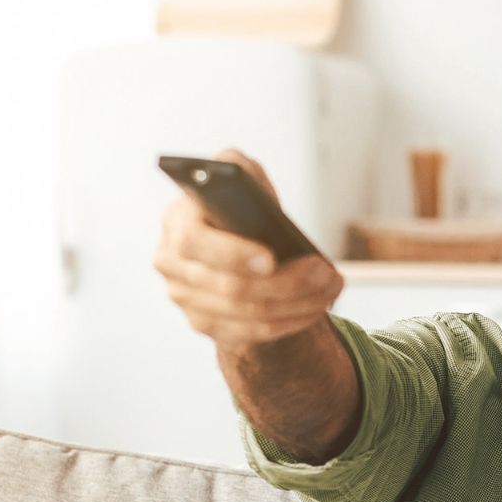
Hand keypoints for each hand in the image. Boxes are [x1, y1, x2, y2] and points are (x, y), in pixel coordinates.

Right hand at [153, 149, 345, 352]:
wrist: (236, 240)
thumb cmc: (240, 204)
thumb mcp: (239, 175)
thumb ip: (235, 168)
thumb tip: (241, 178)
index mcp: (176, 222)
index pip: (194, 244)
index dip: (232, 254)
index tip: (271, 258)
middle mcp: (171, 263)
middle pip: (230, 288)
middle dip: (286, 283)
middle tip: (326, 273)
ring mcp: (185, 298)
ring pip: (247, 315)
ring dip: (297, 305)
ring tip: (331, 289)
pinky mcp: (204, 323)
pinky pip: (252, 333)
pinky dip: (290, 321)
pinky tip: (317, 307)